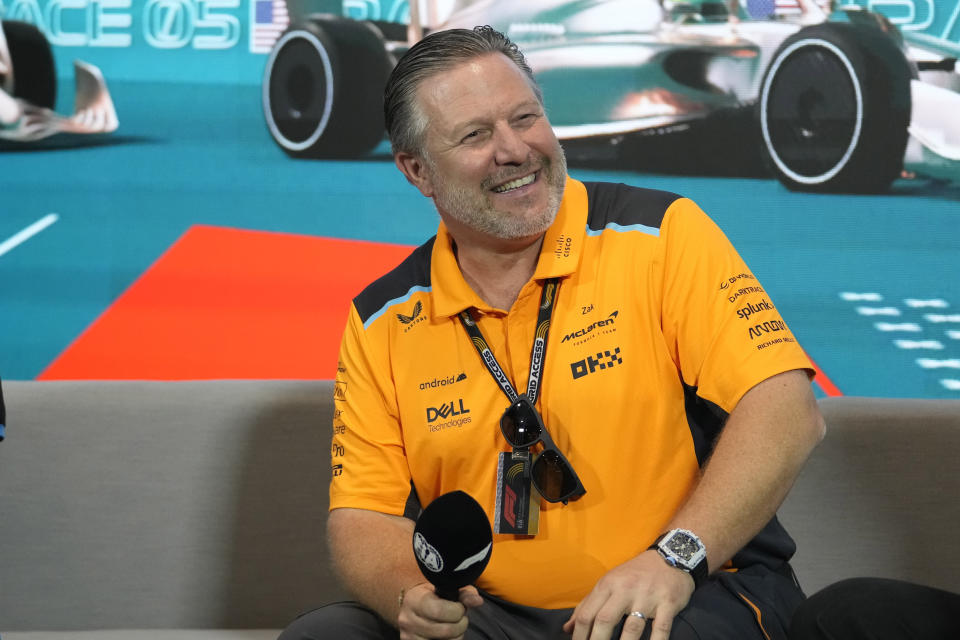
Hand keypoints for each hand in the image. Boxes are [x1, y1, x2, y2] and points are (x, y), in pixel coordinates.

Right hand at [397, 582, 483, 639]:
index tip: (460, 607)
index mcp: (414, 600)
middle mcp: (408, 619)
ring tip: (454, 627)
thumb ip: (464, 594)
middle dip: (461, 625)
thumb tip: (477, 601)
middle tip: (461, 619)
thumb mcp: (447, 590)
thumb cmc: (434, 597)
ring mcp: (409, 636)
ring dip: (456, 637)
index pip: (439, 610)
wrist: (415, 607)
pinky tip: (447, 636)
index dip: (457, 611)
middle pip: (445, 631)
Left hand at [563, 550, 694, 639]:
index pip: (587, 614)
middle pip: (605, 620)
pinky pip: (661, 628)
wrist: (670, 556)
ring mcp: (647, 597)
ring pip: (632, 628)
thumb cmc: (634, 574)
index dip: (579, 635)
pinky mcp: (668, 603)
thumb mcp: (608, 582)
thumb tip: (568, 628)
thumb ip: (588, 605)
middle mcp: (625, 590)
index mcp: (607, 585)